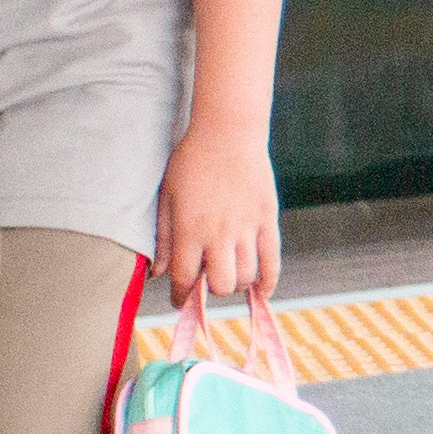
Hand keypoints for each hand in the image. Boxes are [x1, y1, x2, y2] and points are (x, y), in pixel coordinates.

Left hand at [157, 127, 279, 314]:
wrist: (228, 132)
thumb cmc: (191, 161)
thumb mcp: (167, 197)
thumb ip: (164, 237)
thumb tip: (159, 273)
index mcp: (190, 230)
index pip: (185, 279)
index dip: (181, 296)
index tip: (180, 301)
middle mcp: (219, 234)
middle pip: (219, 285)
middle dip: (210, 291)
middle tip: (207, 282)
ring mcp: (246, 227)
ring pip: (245, 276)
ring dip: (235, 283)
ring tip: (229, 275)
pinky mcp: (267, 219)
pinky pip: (273, 260)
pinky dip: (269, 281)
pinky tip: (262, 290)